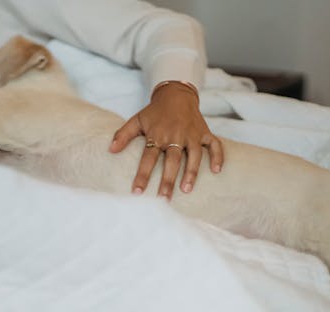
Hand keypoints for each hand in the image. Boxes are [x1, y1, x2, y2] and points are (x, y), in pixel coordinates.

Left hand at [109, 82, 223, 199]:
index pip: (148, 158)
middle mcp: (176, 135)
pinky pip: (214, 145)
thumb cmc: (154, 112)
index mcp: (158, 134)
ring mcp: (192, 134)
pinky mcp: (205, 132)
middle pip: (172, 161)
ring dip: (191, 173)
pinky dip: (218, 156)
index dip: (143, 175)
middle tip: (163, 199)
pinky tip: (217, 171)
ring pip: (194, 156)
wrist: (176, 94)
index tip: (137, 192)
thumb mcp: (137, 120)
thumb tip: (110, 150)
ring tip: (186, 190)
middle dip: (168, 181)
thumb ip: (123, 135)